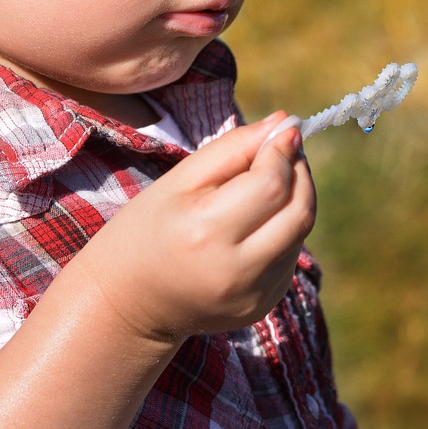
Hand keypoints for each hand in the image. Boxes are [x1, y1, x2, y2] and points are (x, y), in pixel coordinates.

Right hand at [77, 112, 315, 343]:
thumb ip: (232, 148)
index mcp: (205, 231)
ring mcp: (252, 295)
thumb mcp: (178, 180)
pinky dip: (284, 230)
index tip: (284, 130)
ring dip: (295, 199)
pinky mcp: (262, 306)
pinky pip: (290, 256)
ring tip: (268, 181)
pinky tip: (256, 222)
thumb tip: (283, 122)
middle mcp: (235, 270)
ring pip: (300, 233)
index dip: (284, 151)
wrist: (127, 302)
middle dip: (300, 172)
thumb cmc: (144, 230)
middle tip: (285, 151)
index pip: (272, 184)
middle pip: (299, 211)